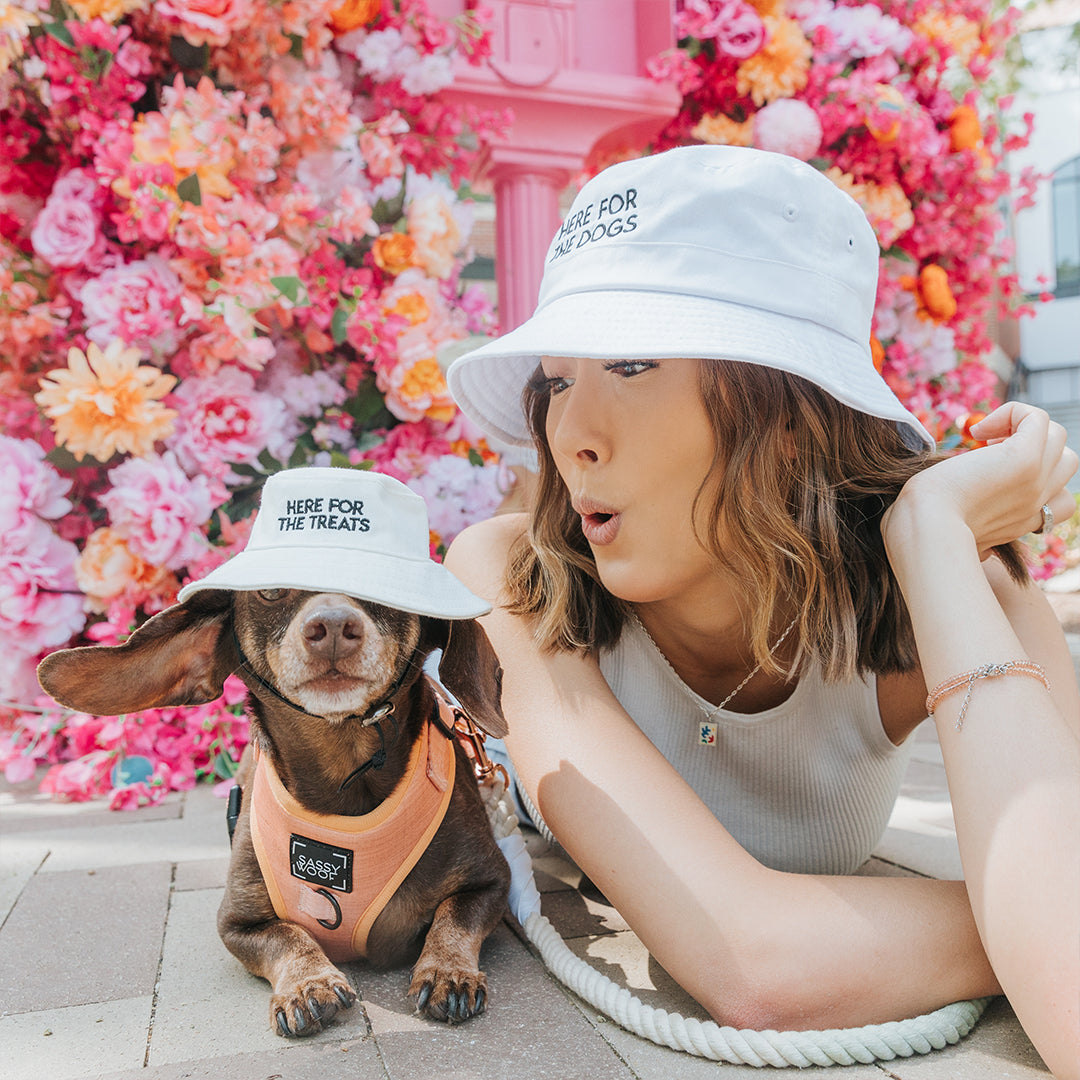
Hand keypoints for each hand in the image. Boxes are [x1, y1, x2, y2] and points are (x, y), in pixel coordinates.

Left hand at [886, 402, 1077, 558]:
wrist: (923, 529)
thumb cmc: (924, 533)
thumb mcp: (959, 538)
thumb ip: (977, 542)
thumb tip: (985, 557)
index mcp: (1025, 521)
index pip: (1060, 498)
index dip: (1036, 477)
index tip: (993, 475)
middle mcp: (1038, 503)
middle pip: (1065, 460)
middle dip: (1034, 448)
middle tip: (988, 453)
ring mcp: (1035, 479)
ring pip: (1056, 435)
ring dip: (1023, 427)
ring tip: (984, 439)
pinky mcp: (1024, 458)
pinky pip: (1037, 416)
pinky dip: (1011, 411)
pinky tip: (977, 431)